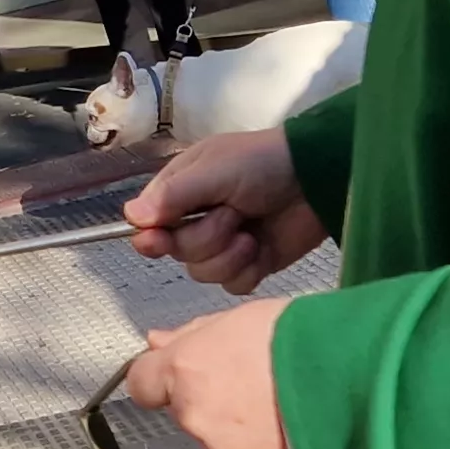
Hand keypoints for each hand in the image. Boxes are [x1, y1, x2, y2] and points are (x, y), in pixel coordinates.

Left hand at [123, 300, 298, 448]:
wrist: (367, 385)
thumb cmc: (312, 339)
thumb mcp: (247, 318)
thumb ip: (194, 336)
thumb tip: (156, 343)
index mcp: (188, 372)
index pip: (143, 383)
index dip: (164, 378)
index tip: (190, 375)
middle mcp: (198, 421)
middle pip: (192, 416)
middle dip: (219, 406)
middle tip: (264, 389)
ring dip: (249, 437)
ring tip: (293, 414)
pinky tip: (305, 441)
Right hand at [126, 130, 326, 292]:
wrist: (317, 179)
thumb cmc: (261, 164)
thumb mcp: (214, 171)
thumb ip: (173, 195)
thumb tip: (131, 216)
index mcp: (181, 193)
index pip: (148, 224)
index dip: (152, 237)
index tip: (159, 240)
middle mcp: (197, 220)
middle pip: (178, 252)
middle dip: (206, 238)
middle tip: (233, 215)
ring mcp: (224, 245)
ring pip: (203, 273)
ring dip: (229, 255)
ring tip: (252, 233)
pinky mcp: (250, 264)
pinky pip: (233, 284)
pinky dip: (248, 270)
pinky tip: (262, 250)